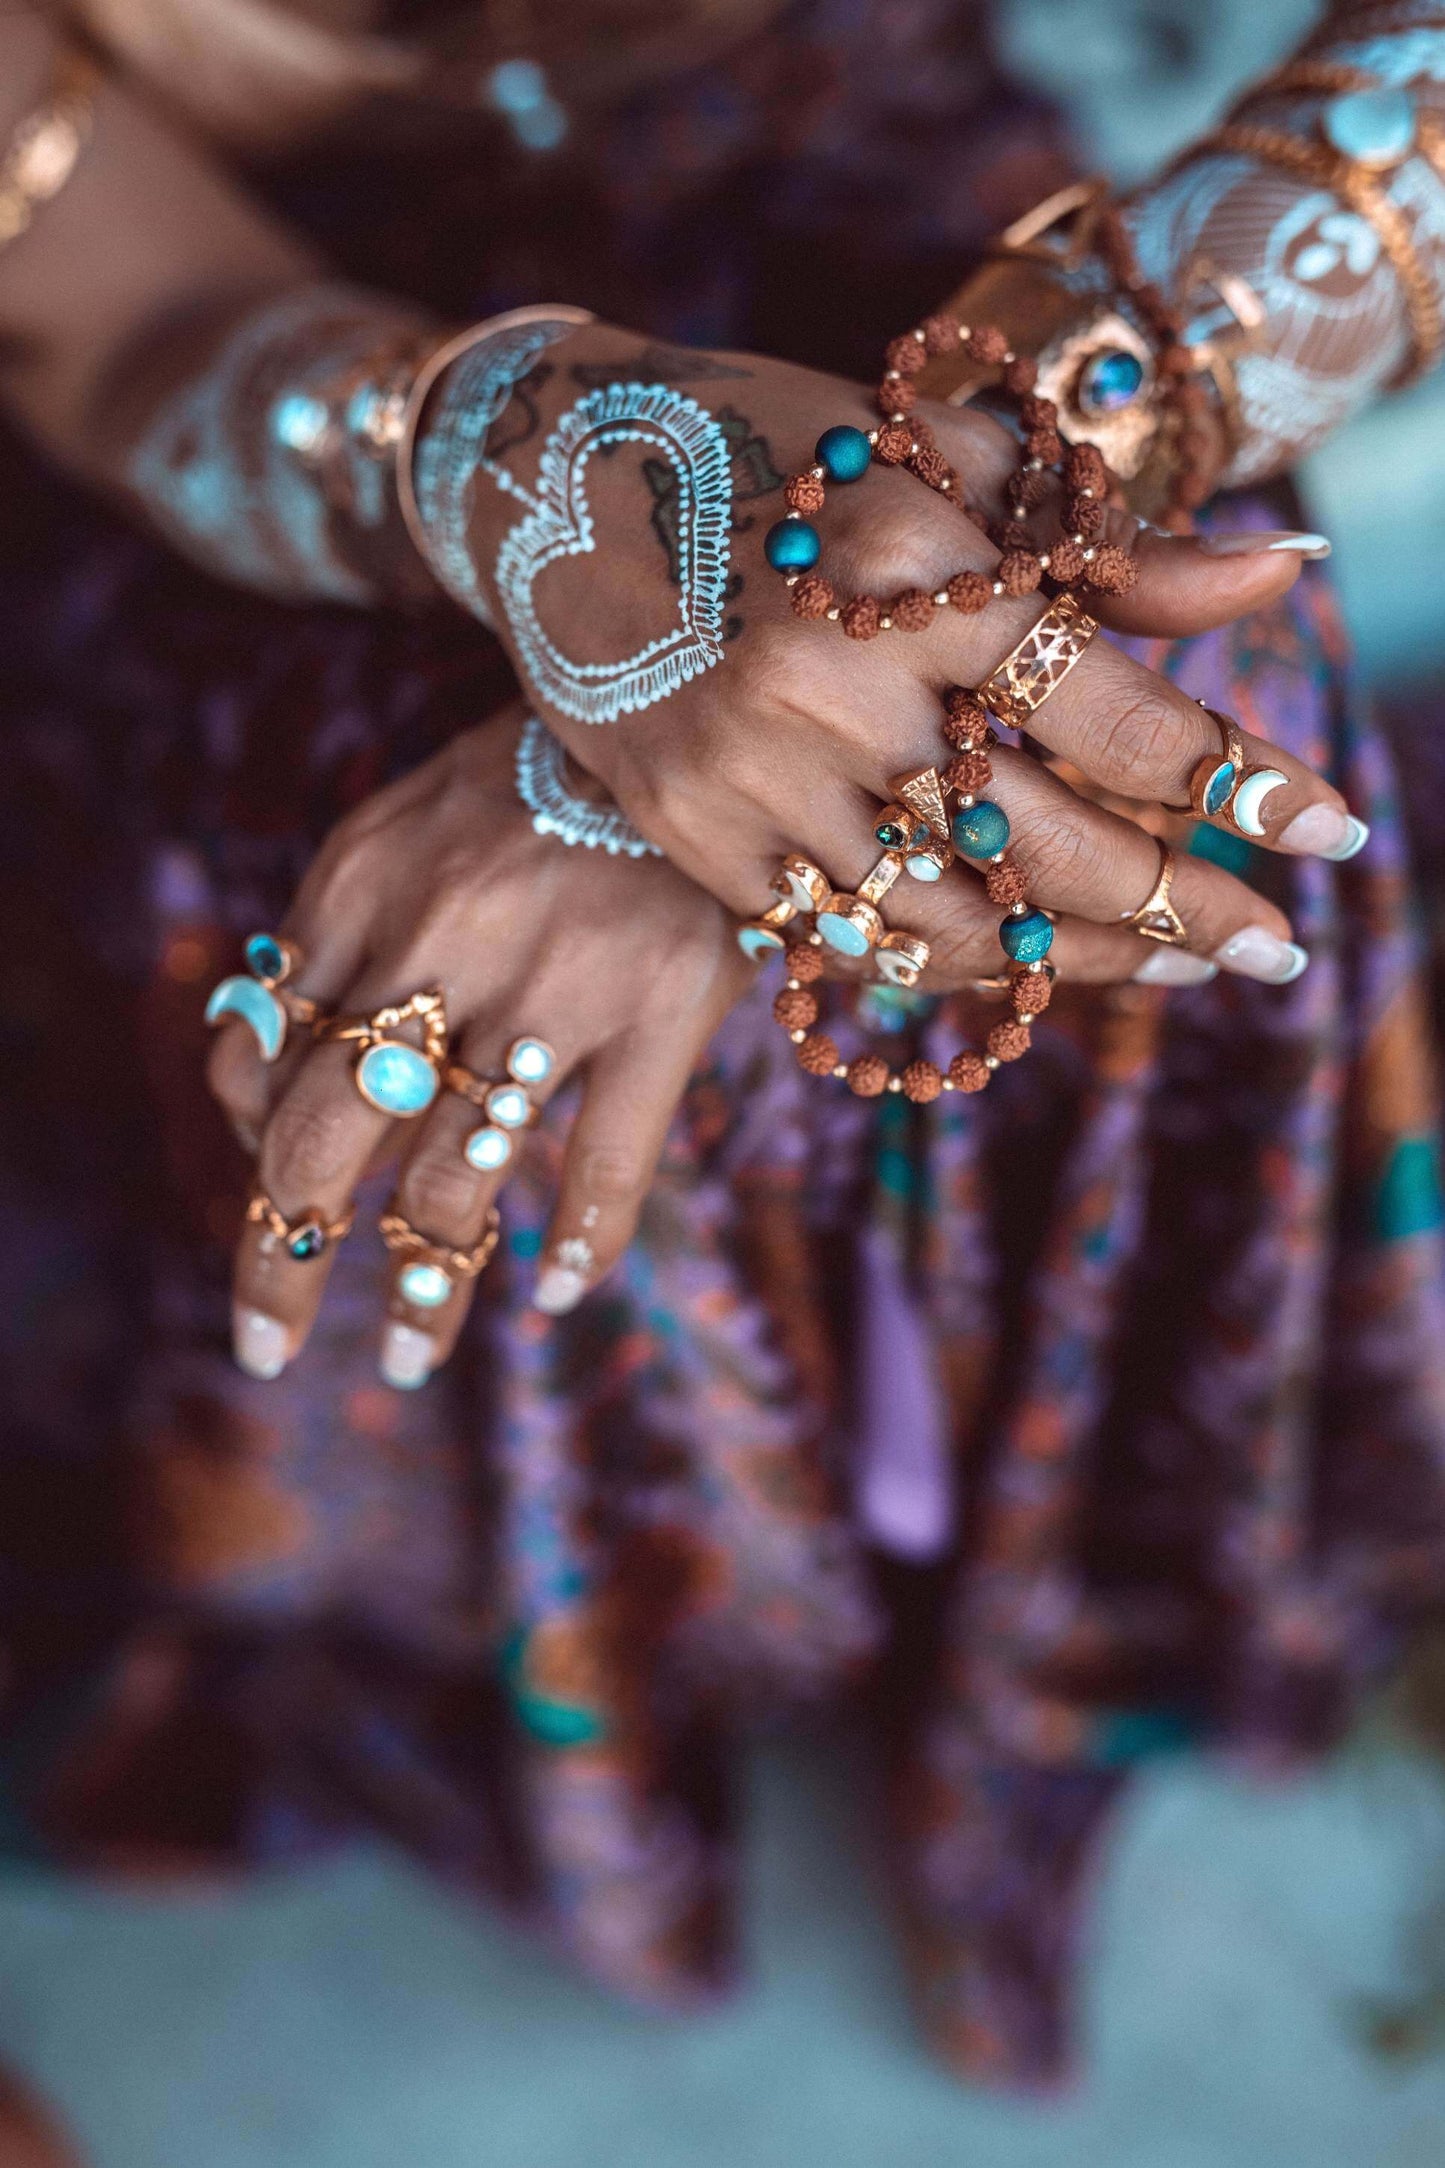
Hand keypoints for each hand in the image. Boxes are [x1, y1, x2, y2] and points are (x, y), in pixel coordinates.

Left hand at [207, 710, 748, 1387]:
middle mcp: (441, 943)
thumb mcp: (391, 831)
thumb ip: (324, 941)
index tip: (275, 1206)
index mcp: (362, 893)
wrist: (679, 702)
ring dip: (428, 1288)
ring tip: (411, 1354)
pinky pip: (608, 1164)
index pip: (262, 1060)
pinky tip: (557, 1286)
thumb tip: (254, 1080)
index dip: (253, 1152)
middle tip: (267, 1348)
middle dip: (282, 1262)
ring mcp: (556, 983)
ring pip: (458, 1178)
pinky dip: (580, 1242)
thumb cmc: (525, 783)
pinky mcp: (663, 1007)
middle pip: (326, 1140)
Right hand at [457, 323, 1357, 992]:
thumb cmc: (773, 450)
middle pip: (1047, 843)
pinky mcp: (704, 840)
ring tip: (1181, 965)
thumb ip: (1108, 543)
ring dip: (1085, 958)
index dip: (1240, 777)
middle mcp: (837, 689)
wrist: (553, 480)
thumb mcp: (944, 464)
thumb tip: (1276, 579)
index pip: (1115, 710)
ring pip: (954, 920)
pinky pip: (855, 941)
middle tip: (1277, 943)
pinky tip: (1034, 965)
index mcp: (913, 569)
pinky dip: (958, 965)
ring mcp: (759, 780)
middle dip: (1186, 902)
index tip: (1330, 826)